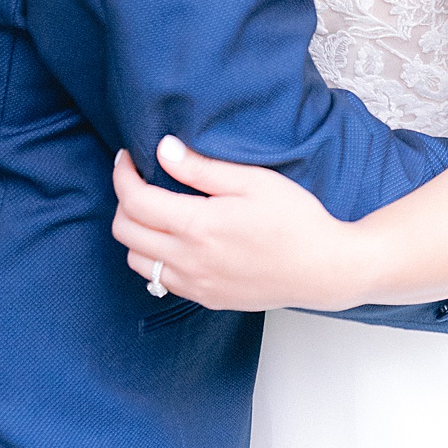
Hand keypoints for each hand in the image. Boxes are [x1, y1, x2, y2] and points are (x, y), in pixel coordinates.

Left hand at [111, 136, 363, 311]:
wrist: (324, 269)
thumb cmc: (295, 220)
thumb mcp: (253, 181)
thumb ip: (202, 168)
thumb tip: (164, 149)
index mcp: (198, 226)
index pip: (135, 201)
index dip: (123, 174)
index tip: (128, 157)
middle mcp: (189, 260)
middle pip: (126, 231)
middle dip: (124, 200)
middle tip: (141, 179)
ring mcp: (195, 284)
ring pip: (136, 261)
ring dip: (136, 232)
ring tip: (156, 209)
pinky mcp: (206, 299)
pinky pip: (159, 281)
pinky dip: (154, 257)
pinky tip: (176, 239)